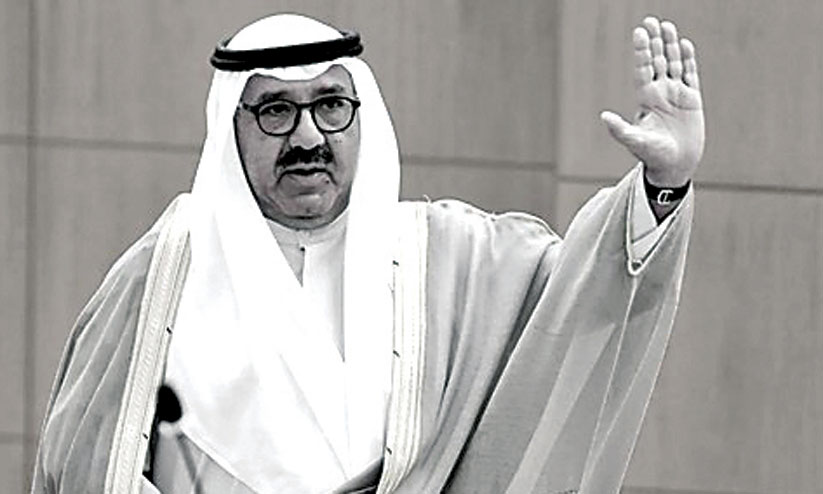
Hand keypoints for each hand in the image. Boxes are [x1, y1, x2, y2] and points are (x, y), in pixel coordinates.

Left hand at [601, 16, 704, 186]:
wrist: (674, 165)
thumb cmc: (652, 155)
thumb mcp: (635, 142)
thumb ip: (620, 130)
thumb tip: (603, 117)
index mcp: (646, 99)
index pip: (642, 68)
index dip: (641, 50)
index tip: (639, 32)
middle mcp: (660, 92)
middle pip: (656, 61)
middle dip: (654, 41)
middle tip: (650, 20)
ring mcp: (676, 94)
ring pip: (673, 63)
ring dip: (671, 45)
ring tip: (667, 26)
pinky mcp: (692, 99)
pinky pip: (690, 74)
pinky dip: (688, 59)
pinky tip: (685, 45)